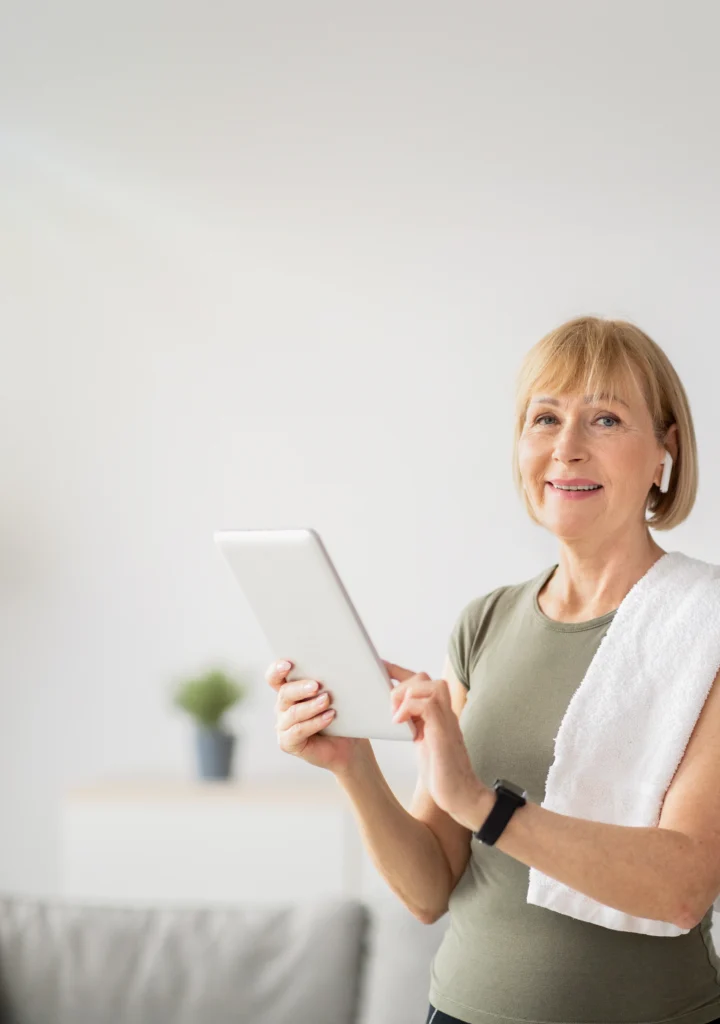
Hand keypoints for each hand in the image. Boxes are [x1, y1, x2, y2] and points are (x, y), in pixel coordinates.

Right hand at [267, 660, 370, 775]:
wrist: (348, 745)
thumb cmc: (342, 715)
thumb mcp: (337, 693)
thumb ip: (333, 679)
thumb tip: (343, 665)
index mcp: (290, 690)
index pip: (275, 677)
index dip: (277, 669)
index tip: (288, 664)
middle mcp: (283, 706)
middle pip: (284, 693)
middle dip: (300, 688)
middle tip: (316, 685)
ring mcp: (283, 725)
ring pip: (292, 713)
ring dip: (311, 706)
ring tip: (327, 700)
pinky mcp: (287, 742)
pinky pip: (298, 731)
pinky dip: (314, 723)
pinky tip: (329, 716)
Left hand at [383, 660, 490, 827]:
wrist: (462, 796)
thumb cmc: (442, 775)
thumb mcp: (424, 744)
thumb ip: (416, 726)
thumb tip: (398, 716)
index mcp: (438, 714)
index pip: (420, 683)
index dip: (399, 672)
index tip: (381, 667)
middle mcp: (445, 713)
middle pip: (425, 678)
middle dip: (401, 683)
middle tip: (389, 705)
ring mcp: (446, 721)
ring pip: (429, 685)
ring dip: (406, 694)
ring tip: (395, 715)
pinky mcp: (444, 733)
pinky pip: (427, 705)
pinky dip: (409, 708)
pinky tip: (399, 723)